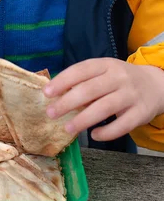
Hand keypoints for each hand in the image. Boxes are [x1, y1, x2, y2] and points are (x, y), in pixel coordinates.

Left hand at [43, 58, 163, 141]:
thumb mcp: (104, 72)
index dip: (63, 81)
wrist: (155, 85)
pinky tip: (94, 135)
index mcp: (106, 64)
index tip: (47, 93)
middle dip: (67, 102)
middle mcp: (118, 77)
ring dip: (83, 119)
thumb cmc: (119, 80)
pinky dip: (106, 132)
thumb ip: (84, 81)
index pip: (81, 70)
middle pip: (90, 90)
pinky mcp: (140, 113)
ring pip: (104, 108)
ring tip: (68, 128)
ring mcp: (131, 95)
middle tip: (51, 113)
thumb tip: (56, 96)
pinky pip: (122, 125)